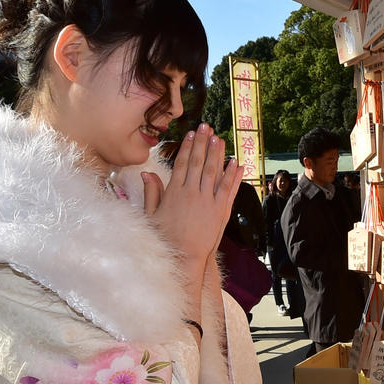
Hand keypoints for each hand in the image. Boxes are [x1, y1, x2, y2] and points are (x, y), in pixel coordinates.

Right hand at [142, 123, 242, 277]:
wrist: (183, 257)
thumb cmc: (165, 238)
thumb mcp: (151, 214)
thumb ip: (152, 192)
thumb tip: (147, 173)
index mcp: (175, 192)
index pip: (183, 163)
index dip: (188, 147)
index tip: (191, 134)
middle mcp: (192, 193)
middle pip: (200, 162)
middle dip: (203, 143)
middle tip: (207, 127)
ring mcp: (208, 201)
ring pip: (214, 172)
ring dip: (218, 154)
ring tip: (220, 138)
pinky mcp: (220, 211)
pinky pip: (228, 189)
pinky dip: (233, 175)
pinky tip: (236, 163)